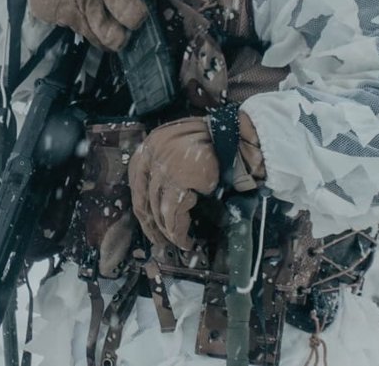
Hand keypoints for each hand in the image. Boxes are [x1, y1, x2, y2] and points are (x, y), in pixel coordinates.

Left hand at [128, 117, 219, 253]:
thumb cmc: (219, 143)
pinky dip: (178, 231)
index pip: (136, 179)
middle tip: (159, 239)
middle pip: (142, 196)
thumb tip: (162, 201)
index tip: (147, 221)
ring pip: (157, 208)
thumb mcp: (186, 148)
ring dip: (167, 231)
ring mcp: (164, 165)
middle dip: (150, 222)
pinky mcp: (179, 180)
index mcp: (153, 142)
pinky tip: (185, 240)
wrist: (241, 136)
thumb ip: (170, 166)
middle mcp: (153, 151)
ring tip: (178, 242)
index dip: (142, 203)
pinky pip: (173, 214)